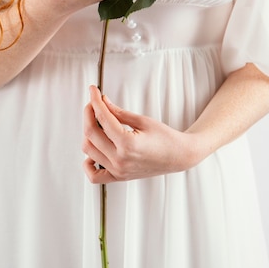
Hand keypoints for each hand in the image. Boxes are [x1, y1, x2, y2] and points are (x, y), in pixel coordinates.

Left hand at [82, 86, 198, 182]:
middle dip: (89, 114)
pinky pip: (94, 175)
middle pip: (90, 134)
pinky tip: (95, 150)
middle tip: (94, 104)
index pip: (102, 118)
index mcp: (128, 144)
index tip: (93, 91)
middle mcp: (120, 160)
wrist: (180, 156)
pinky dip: (88, 163)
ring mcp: (118, 171)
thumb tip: (102, 102)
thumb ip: (119, 112)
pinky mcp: (119, 177)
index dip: (95, 101)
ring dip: (88, 133)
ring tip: (98, 123)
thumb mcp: (143, 120)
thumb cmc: (166, 138)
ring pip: (88, 151)